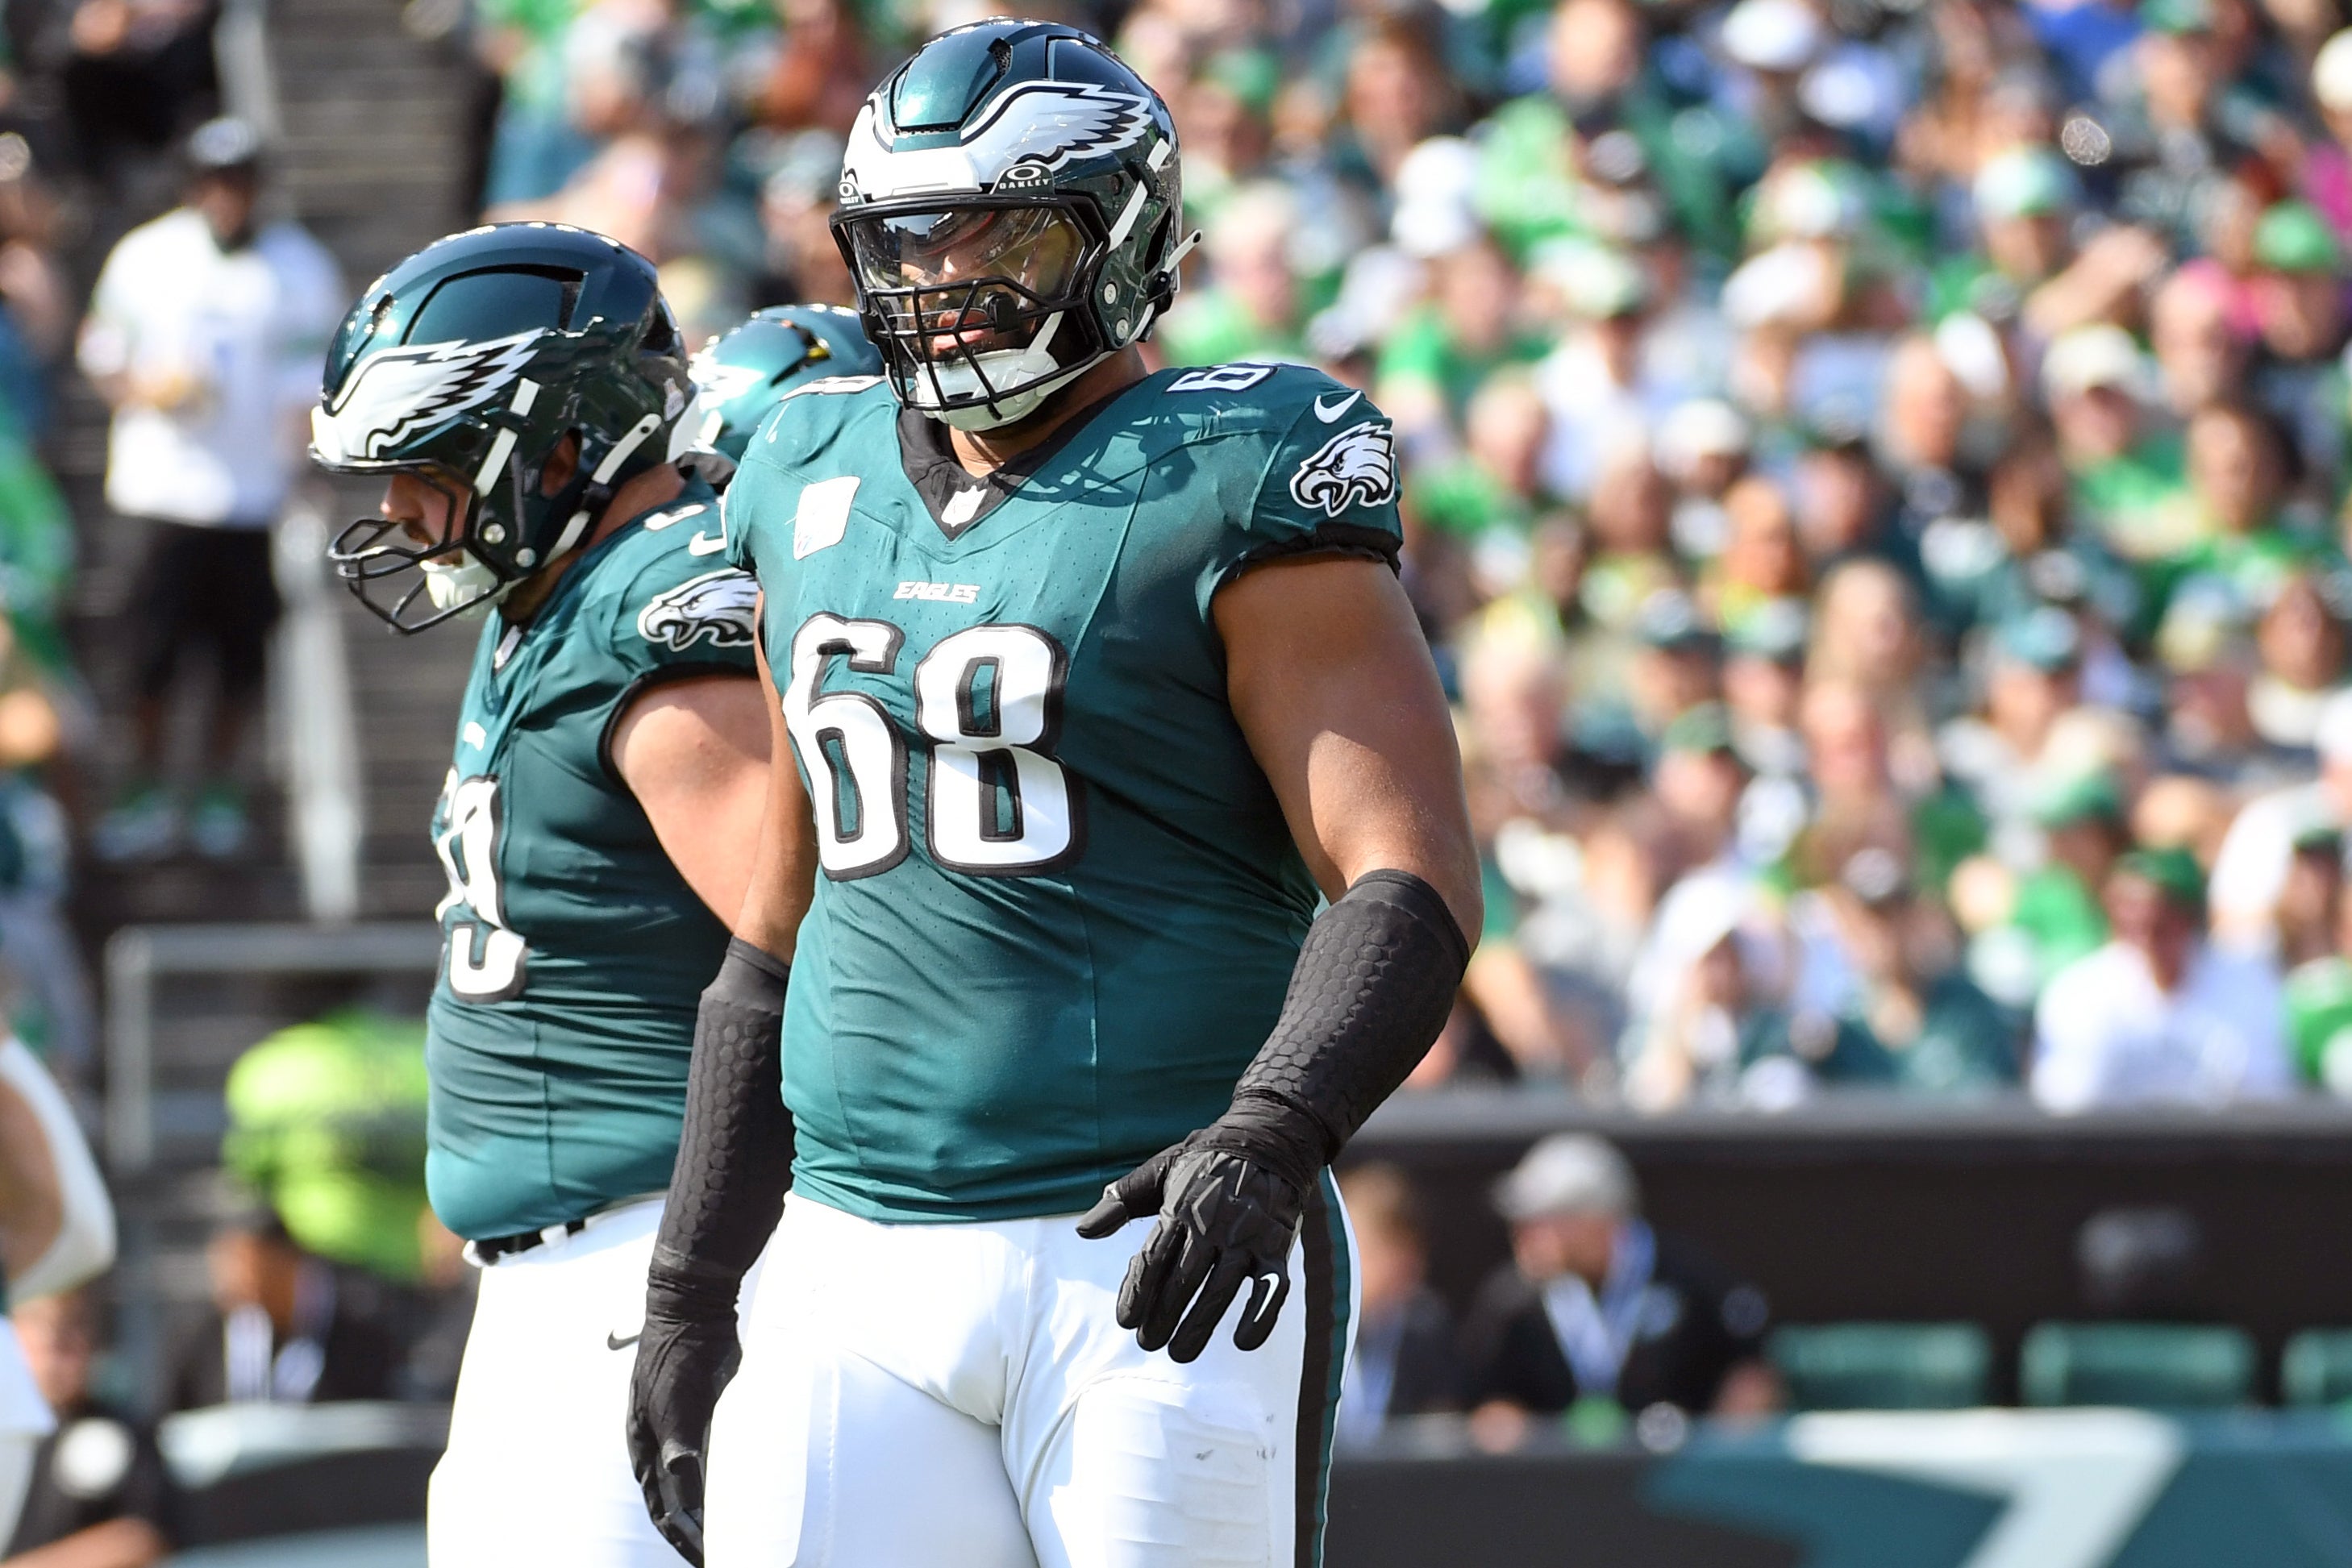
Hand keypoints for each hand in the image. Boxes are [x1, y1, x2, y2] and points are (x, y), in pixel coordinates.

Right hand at [626, 1303, 738, 1565]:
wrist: (692, 1308)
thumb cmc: (677, 1355)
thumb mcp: (674, 1405)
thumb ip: (678, 1447)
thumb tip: (684, 1490)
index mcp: (646, 1450)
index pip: (665, 1511)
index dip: (684, 1540)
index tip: (709, 1561)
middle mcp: (660, 1447)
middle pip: (677, 1505)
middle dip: (699, 1535)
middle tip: (728, 1556)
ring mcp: (683, 1431)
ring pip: (696, 1486)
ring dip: (713, 1511)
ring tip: (737, 1534)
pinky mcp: (707, 1415)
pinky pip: (713, 1458)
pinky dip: (724, 1481)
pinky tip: (742, 1492)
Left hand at [1076, 1139, 1305, 1362]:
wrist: (1268, 1140)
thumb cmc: (1206, 1160)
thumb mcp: (1159, 1170)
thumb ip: (1121, 1201)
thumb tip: (1082, 1231)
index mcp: (1180, 1207)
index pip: (1153, 1258)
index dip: (1137, 1292)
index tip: (1125, 1321)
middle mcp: (1213, 1225)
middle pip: (1182, 1280)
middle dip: (1163, 1316)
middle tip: (1148, 1342)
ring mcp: (1247, 1237)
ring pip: (1220, 1290)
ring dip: (1199, 1326)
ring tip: (1180, 1354)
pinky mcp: (1277, 1247)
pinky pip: (1270, 1288)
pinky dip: (1260, 1316)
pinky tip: (1243, 1343)